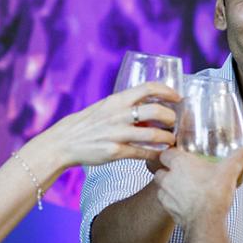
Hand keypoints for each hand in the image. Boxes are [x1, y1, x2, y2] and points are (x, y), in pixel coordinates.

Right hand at [47, 82, 179, 167]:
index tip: (177, 97)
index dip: (167, 91)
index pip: (148, 88)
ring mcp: (117, 134)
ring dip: (167, 138)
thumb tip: (148, 108)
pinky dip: (155, 154)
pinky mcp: (116, 152)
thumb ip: (125, 106)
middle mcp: (119, 115)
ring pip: (153, 135)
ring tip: (171, 140)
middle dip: (171, 117)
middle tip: (174, 122)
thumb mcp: (105, 107)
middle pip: (156, 111)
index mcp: (117, 100)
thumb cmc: (87, 124)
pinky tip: (159, 154)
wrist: (64, 142)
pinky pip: (143, 153)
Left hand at [153, 145, 242, 230]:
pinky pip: (165, 201)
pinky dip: (172, 201)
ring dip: (169, 186)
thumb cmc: (213, 196)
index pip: (166, 153)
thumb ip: (238, 158)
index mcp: (179, 163)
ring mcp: (166, 194)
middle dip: (169, 170)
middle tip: (183, 172)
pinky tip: (185, 201)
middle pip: (161, 169)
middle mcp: (168, 177)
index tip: (180, 155)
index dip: (172, 153)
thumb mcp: (230, 171)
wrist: (206, 222)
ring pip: (161, 186)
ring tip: (184, 187)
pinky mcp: (168, 209)